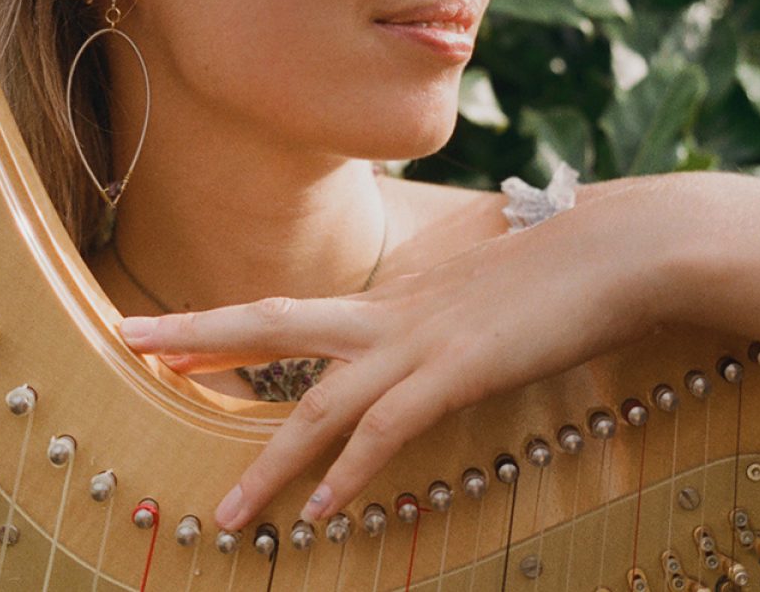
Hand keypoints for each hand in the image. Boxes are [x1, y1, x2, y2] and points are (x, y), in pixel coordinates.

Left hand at [116, 190, 674, 531]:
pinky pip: (386, 431)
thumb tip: (431, 320)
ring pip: (318, 402)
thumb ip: (444, 297)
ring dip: (268, 463)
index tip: (171, 336)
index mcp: (395, 290)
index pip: (295, 311)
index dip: (229, 325)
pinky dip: (349, 476)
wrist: (629, 245)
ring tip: (226, 515)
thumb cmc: (568, 257)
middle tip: (130, 342)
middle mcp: (392, 309)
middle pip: (273, 319)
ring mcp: (421, 339)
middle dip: (198, 334)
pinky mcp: (459, 370)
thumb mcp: (488, 275)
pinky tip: (320, 515)